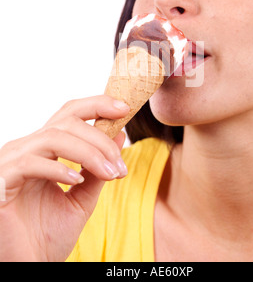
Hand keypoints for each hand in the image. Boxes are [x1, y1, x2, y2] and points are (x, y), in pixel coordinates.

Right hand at [0, 95, 129, 261]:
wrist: (28, 267)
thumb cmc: (49, 234)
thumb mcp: (83, 196)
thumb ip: (99, 167)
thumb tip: (120, 136)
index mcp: (45, 149)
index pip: (71, 114)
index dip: (96, 104)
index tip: (124, 108)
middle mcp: (27, 148)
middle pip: (66, 120)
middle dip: (100, 137)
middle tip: (120, 164)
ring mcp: (12, 162)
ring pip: (54, 137)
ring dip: (88, 153)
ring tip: (109, 174)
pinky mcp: (2, 180)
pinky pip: (31, 163)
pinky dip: (58, 169)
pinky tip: (77, 181)